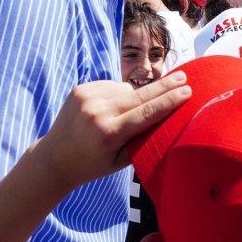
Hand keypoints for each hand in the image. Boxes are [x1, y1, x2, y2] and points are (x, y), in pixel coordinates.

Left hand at [35, 73, 190, 190]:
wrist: (54, 158)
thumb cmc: (93, 164)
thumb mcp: (122, 160)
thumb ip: (143, 138)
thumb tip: (168, 117)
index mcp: (109, 133)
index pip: (146, 113)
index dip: (169, 101)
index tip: (187, 91)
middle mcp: (97, 112)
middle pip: (140, 95)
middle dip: (164, 86)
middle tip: (184, 77)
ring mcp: (87, 97)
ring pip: (126, 89)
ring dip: (135, 96)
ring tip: (127, 113)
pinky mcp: (80, 88)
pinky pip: (112, 86)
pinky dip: (118, 94)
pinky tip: (112, 107)